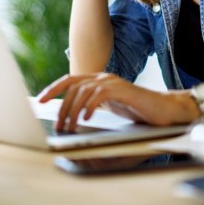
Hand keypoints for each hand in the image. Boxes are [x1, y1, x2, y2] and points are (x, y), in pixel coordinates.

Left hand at [38, 73, 196, 131]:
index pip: (70, 80)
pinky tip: (86, 119)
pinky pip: (100, 95)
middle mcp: (103, 77)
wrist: (162, 109)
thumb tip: (71, 117)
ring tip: (70, 127)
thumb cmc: (136, 110)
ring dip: (73, 111)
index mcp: (98, 80)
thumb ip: (92, 106)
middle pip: (74, 87)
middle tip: (58, 125)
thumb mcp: (109, 107)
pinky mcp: (123, 89)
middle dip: (62, 106)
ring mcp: (113, 82)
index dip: (54, 88)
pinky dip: (90, 106)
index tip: (41, 100)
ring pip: (84, 91)